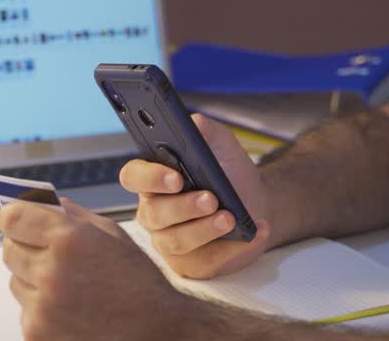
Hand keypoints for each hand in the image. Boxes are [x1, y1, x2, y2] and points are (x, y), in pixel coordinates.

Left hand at [0, 198, 199, 340]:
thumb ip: (72, 215)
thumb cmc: (137, 283)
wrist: (154, 329)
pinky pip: (25, 311)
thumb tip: (41, 202)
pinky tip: (70, 308)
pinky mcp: (38, 334)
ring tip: (68, 286)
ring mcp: (42, 308)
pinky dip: (41, 309)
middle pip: (9, 249)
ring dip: (32, 280)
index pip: (11, 217)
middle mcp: (51, 272)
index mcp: (69, 239)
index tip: (16, 218)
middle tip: (48, 253)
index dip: (13, 215)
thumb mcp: (111, 234)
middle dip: (24, 247)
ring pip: (15, 282)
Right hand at [119, 113, 272, 278]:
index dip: (149, 178)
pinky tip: (252, 232)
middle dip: (183, 206)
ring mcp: (169, 241)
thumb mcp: (221, 145)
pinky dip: (231, 249)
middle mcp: (154, 212)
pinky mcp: (191, 264)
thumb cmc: (229, 173)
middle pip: (154, 213)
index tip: (176, 177)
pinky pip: (206, 262)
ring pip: (175, 241)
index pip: (133, 176)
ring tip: (230, 218)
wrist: (256, 202)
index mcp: (152, 179)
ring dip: (204, 230)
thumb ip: (205, 130)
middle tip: (210, 198)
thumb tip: (194, 123)